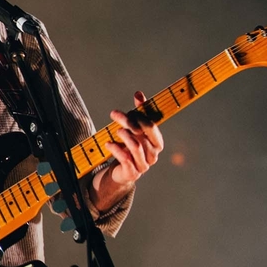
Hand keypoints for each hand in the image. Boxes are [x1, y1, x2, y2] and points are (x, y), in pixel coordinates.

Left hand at [93, 90, 163, 209]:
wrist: (121, 171)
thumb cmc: (129, 147)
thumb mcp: (134, 129)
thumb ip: (139, 111)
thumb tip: (138, 93)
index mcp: (157, 143)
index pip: (151, 126)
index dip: (139, 116)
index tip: (127, 111)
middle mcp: (153, 155)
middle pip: (141, 134)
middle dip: (128, 122)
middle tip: (114, 114)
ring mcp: (144, 165)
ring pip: (136, 147)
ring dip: (125, 136)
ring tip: (116, 130)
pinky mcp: (133, 173)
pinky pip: (125, 159)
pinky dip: (116, 149)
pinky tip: (108, 143)